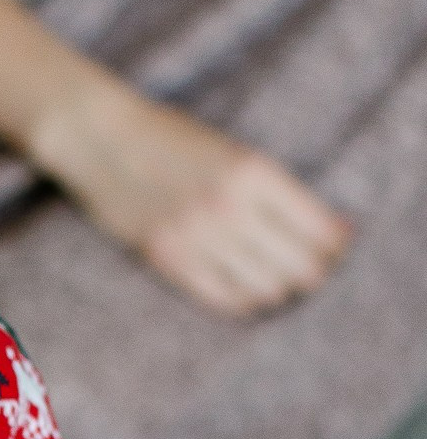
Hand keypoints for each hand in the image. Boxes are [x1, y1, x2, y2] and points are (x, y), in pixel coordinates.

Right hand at [0, 0, 350, 317]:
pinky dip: (245, 300)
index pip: (321, 232)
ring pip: (266, 289)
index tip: (337, 247)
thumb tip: (332, 230)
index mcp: (255, 172)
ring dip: (279, 289)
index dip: (337, 247)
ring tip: (275, 279)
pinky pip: (225, 299)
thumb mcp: (234, 152)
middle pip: (300, 268)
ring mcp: (197, 236)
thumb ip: (278, 192)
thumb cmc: (172, 140)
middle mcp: (230, 207)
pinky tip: (245, 287)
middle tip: (311, 270)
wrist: (102, 139)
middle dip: (313, 273)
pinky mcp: (168, 258)